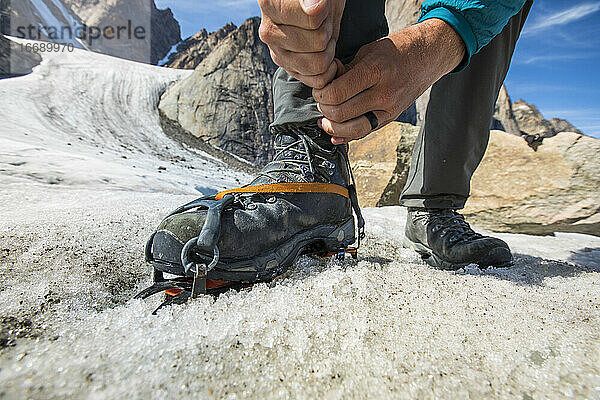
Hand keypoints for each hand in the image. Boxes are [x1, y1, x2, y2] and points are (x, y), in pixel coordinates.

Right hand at [258, 0, 345, 88]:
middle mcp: (269, 33)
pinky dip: (330, 70)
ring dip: (329, 50)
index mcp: (271, 6)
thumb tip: (314, 9)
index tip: (320, 5)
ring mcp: (278, 55)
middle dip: (328, 31)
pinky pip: (318, 80)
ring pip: (319, 64)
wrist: (314, 7)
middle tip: (323, 22)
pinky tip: (326, 54)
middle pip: (318, 42)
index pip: (313, 20)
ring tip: (322, 36)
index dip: (325, 14)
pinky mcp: (289, 71)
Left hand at [313, 19, 465, 143]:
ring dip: (333, 126)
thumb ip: (346, 70)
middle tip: (322, 100)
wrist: (428, 56)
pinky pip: (365, 133)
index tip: (319, 89)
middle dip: (324, 108)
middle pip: (341, 113)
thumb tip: (326, 85)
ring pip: (352, 129)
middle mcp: (384, 93)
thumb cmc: (396, 50)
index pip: (337, 93)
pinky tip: (335, 133)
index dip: (321, 94)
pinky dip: (346, 136)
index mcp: (376, 71)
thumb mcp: (368, 51)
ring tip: (327, 116)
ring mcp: (389, 109)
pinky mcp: (391, 118)